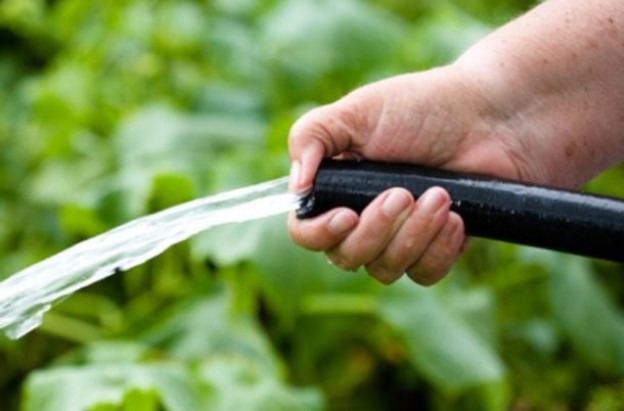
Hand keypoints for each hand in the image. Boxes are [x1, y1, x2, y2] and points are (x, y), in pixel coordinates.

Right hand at [287, 65, 527, 284]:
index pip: (307, 231)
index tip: (347, 215)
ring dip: (412, 235)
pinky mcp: (436, 247)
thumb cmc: (424, 107)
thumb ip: (312, 137)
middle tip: (404, 192)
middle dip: (376, 229)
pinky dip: (438, 250)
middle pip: (346, 256)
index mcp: (338, 186)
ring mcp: (400, 235)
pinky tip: (456, 219)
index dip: (320, 233)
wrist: (494, 116)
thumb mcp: (359, 110)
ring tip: (440, 196)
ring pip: (385, 269)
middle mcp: (363, 216)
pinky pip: (424, 274)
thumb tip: (296, 187)